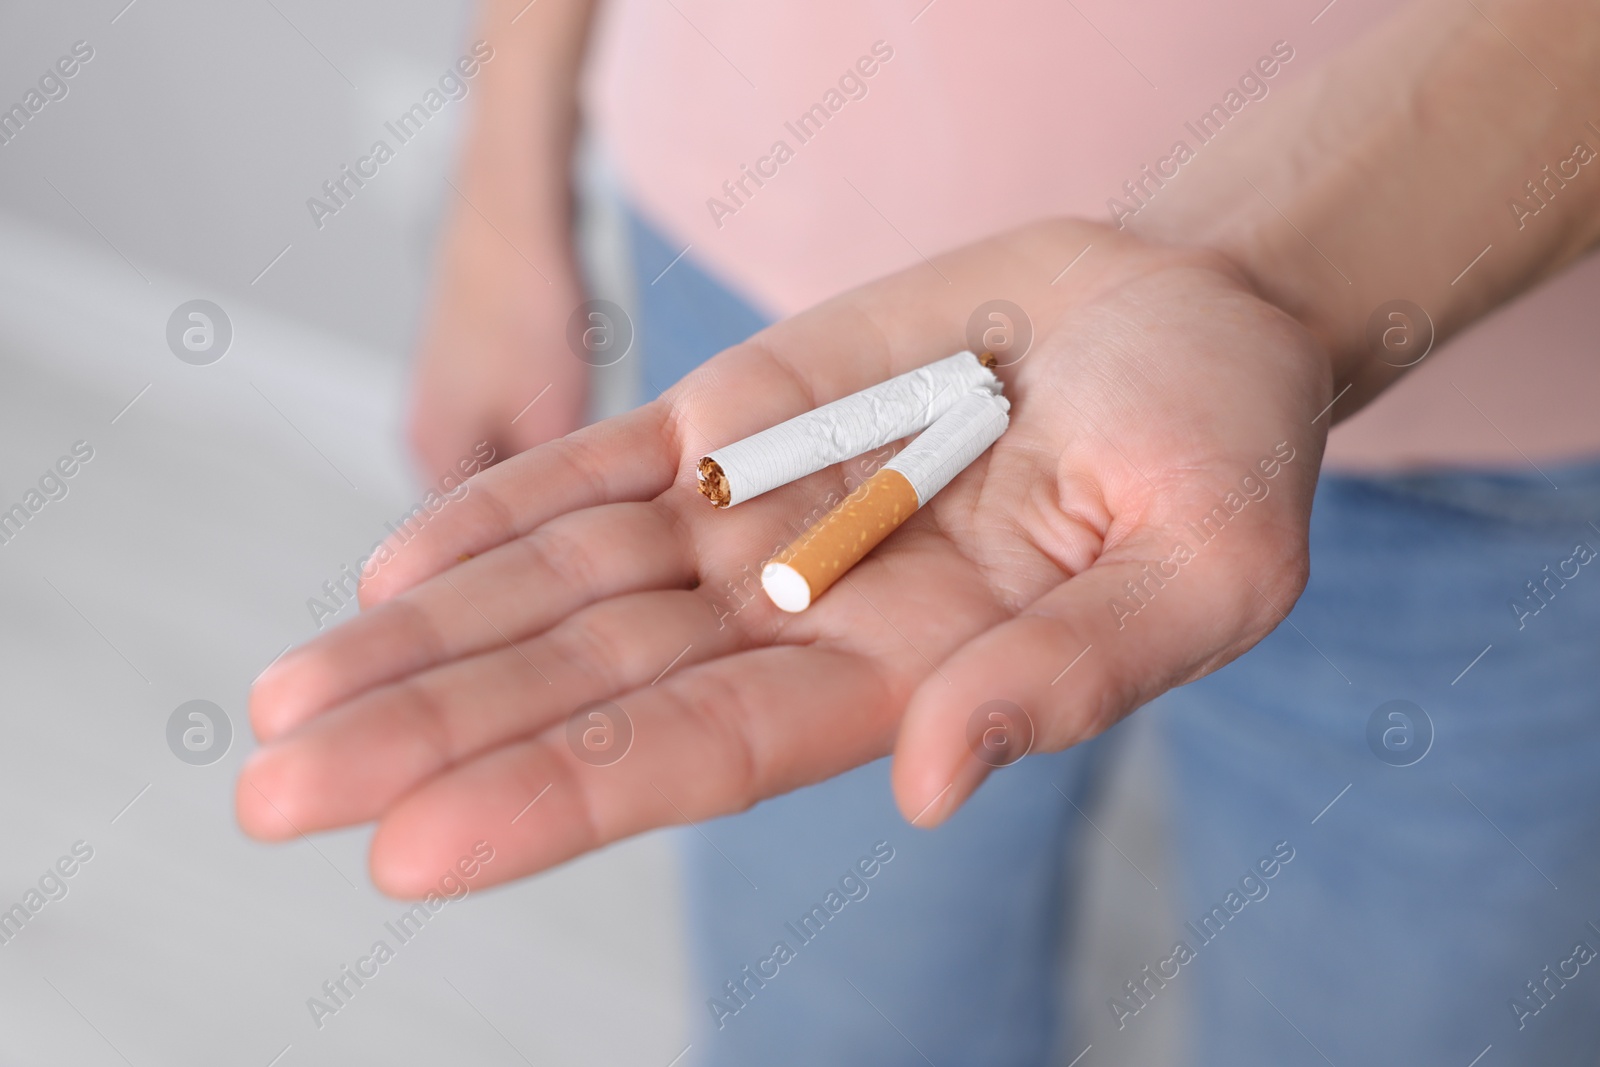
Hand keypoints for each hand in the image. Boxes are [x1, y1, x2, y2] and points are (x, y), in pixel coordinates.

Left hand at [238, 218, 1330, 895]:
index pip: (699, 755)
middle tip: (279, 792)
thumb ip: (1077, 680)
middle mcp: (802, 614)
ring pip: (564, 587)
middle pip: (589, 686)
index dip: (559, 799)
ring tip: (289, 700)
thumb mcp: (1206, 567)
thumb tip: (930, 779)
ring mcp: (758, 515)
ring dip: (425, 638)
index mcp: (902, 680)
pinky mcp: (742, 418)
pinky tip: (394, 563)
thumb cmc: (1225, 449)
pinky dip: (496, 512)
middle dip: (434, 735)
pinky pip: (599, 475)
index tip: (412, 845)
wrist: (1187, 314)